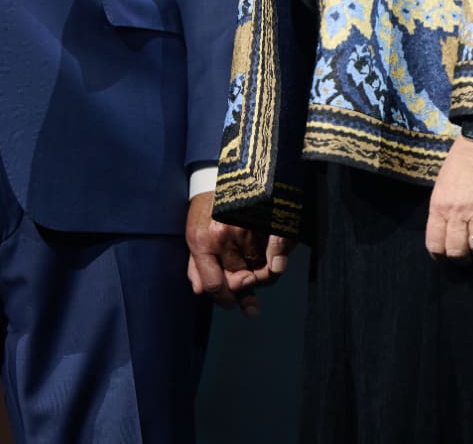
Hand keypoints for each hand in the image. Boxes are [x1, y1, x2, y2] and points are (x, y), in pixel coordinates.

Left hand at [185, 193, 283, 316]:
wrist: (230, 169)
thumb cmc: (210, 205)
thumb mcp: (195, 231)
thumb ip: (195, 264)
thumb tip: (199, 292)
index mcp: (201, 241)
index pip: (214, 285)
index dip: (224, 300)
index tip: (232, 303)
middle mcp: (222, 236)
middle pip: (239, 281)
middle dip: (244, 288)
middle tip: (247, 285)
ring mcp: (246, 228)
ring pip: (259, 270)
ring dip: (261, 274)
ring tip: (260, 268)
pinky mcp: (266, 221)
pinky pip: (277, 256)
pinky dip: (278, 264)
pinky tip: (276, 267)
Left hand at [426, 135, 472, 261]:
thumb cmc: (463, 160)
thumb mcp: (443, 184)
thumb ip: (444, 209)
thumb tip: (447, 231)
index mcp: (439, 205)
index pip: (435, 244)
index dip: (441, 258)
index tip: (448, 260)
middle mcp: (457, 211)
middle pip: (457, 251)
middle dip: (463, 261)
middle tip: (469, 259)